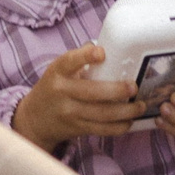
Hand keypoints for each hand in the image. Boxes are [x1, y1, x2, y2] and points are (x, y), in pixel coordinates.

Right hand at [11, 44, 143, 151]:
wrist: (35, 119)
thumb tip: (109, 45)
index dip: (85, 56)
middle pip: (91, 92)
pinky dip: (118, 127)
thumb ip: (80, 59)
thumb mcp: (59, 70)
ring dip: (125, 111)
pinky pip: (101, 129)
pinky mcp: (76, 129)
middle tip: (134, 87)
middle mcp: (61, 92)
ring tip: (140, 106)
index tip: (102, 53)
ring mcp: (69, 113)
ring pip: (101, 114)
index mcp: (57, 72)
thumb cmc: (55, 87)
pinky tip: (130, 121)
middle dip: (116, 90)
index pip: (69, 61)